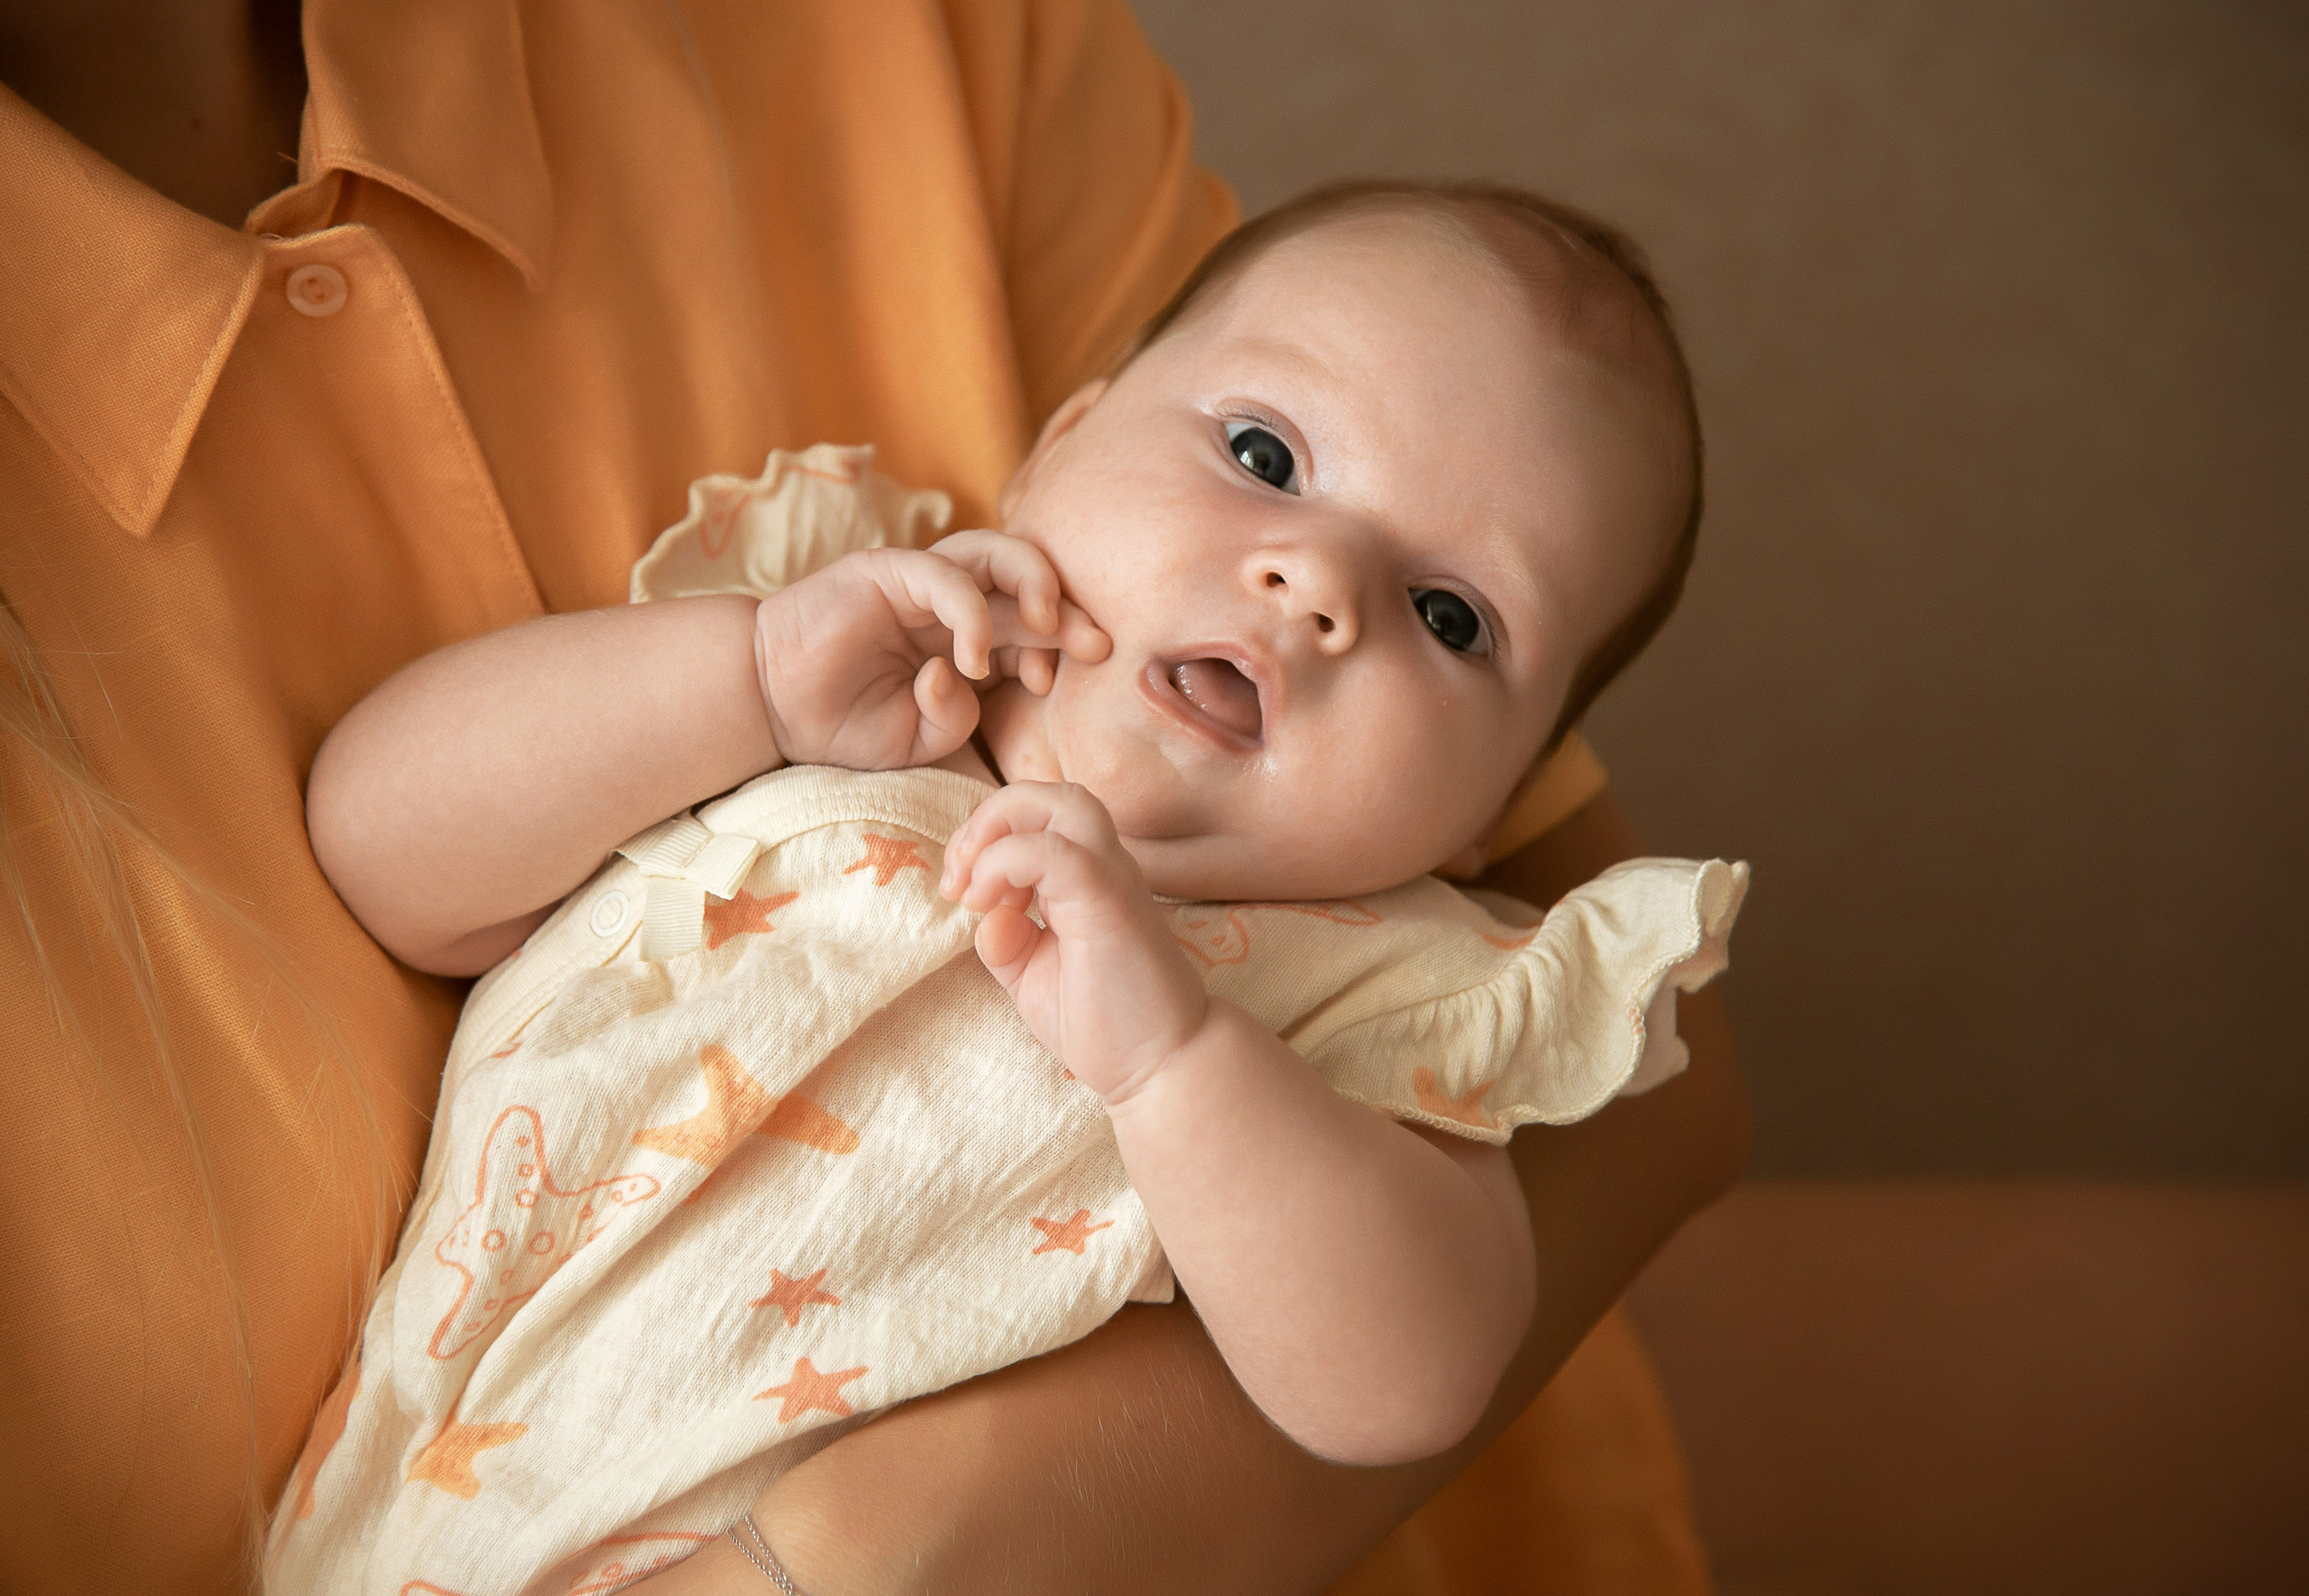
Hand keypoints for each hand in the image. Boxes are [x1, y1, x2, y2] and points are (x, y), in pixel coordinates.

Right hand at [753, 531, 1108, 769]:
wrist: (772, 708)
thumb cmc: (844, 723)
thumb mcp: (918, 738)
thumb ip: (956, 716)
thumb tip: (967, 678)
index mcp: (967, 640)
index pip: (1033, 627)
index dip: (1058, 646)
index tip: (1060, 684)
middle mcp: (951, 604)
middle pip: (1028, 585)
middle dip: (1070, 612)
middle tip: (1097, 645)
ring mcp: (920, 582)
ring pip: (996, 552)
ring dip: (1036, 581)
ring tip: (1049, 626)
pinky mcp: (887, 570)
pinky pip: (946, 575)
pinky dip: (972, 612)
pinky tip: (974, 658)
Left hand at [940, 781, 1209, 1102]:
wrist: (1161, 1066)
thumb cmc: (1106, 1023)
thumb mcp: (1033, 978)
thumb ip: (1004, 941)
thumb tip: (986, 914)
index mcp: (1086, 877)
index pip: (1036, 816)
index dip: (984, 839)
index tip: (959, 894)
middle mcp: (1104, 866)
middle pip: (1048, 793)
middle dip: (987, 819)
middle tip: (957, 878)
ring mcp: (1110, 879)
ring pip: (1063, 802)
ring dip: (1000, 827)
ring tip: (973, 883)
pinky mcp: (1107, 902)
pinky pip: (1055, 851)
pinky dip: (1007, 862)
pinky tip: (991, 906)